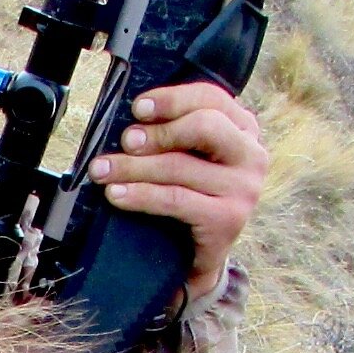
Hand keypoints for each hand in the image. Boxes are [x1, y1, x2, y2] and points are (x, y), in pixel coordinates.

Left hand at [89, 80, 268, 297]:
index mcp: (243, 128)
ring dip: (133, 167)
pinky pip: (175, 199)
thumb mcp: (187, 156)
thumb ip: (172, 133)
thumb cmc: (187, 193)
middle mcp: (251, 155)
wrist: (197, 254)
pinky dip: (140, 195)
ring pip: (179, 166)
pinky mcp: (228, 219)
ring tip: (102, 170)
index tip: (137, 108)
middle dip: (158, 132)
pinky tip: (116, 194)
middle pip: (204, 126)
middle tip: (125, 141)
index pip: (211, 98)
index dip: (172, 99)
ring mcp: (244, 188)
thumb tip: (129, 121)